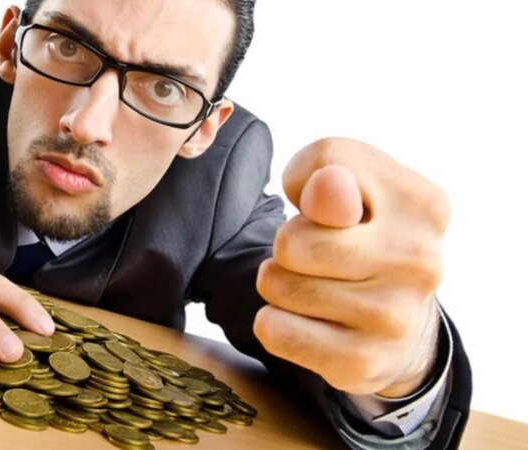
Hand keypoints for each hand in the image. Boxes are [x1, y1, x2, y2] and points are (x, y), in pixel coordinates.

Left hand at [254, 138, 448, 396]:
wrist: (403, 324)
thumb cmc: (363, 235)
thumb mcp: (353, 182)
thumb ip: (328, 164)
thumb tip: (325, 190)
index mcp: (423, 204)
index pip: (326, 163)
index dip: (306, 183)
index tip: (335, 204)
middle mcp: (419, 261)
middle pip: (290, 240)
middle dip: (288, 246)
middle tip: (320, 257)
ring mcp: (394, 316)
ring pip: (276, 284)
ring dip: (281, 284)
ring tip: (319, 287)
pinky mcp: (362, 361)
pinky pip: (273, 329)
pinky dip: (276, 322)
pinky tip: (311, 322)